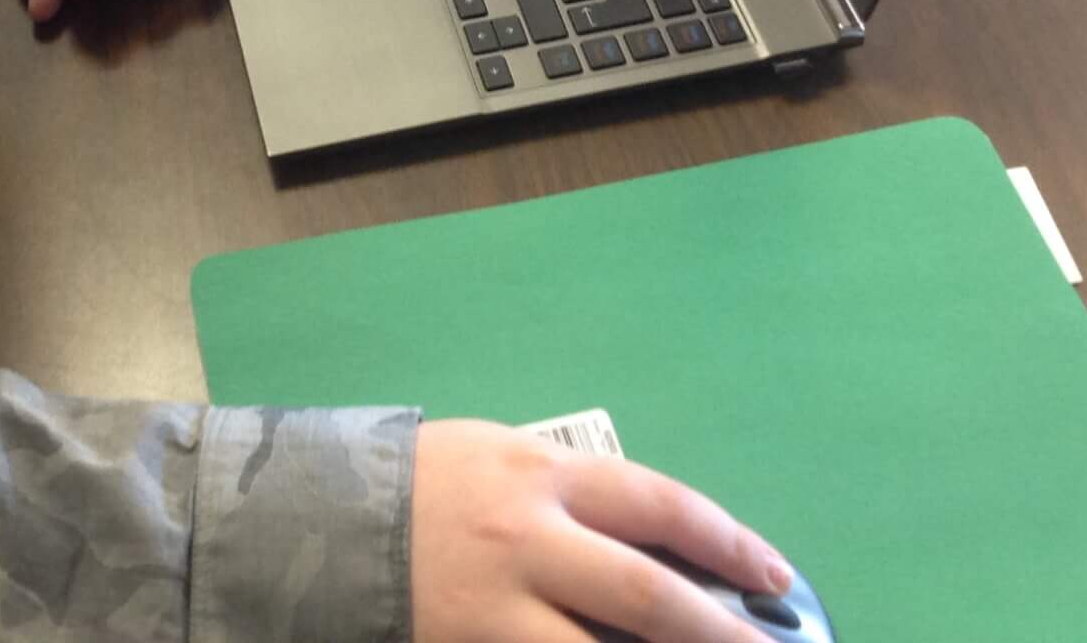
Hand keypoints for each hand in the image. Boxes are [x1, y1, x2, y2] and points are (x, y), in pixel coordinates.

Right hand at [410, 421, 791, 642]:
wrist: (313, 518)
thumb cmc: (422, 485)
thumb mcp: (500, 460)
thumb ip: (571, 497)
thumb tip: (658, 545)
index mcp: (544, 473)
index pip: (660, 504)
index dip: (726, 543)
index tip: (773, 575)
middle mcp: (529, 536)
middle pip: (648, 592)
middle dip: (721, 631)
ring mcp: (497, 603)